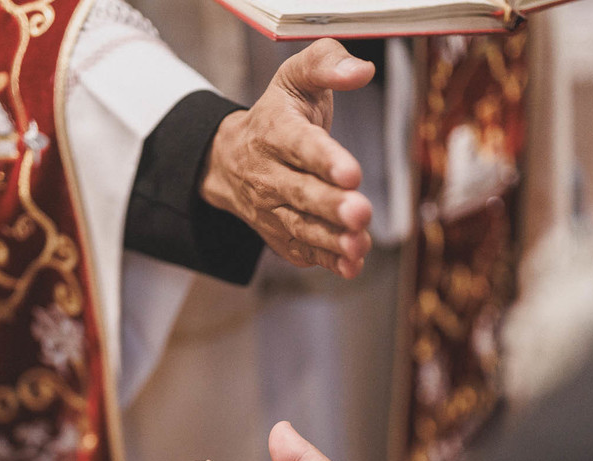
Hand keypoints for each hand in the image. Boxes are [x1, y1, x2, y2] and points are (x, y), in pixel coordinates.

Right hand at [201, 38, 374, 277]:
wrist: (230, 159)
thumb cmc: (277, 115)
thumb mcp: (295, 78)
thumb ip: (327, 64)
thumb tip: (362, 71)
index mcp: (275, 130)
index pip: (299, 144)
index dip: (324, 159)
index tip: (351, 171)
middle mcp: (268, 174)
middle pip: (300, 192)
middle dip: (331, 205)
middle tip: (360, 212)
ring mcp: (272, 209)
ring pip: (301, 227)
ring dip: (331, 239)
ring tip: (359, 244)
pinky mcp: (281, 235)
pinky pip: (303, 250)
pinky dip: (327, 260)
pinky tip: (352, 264)